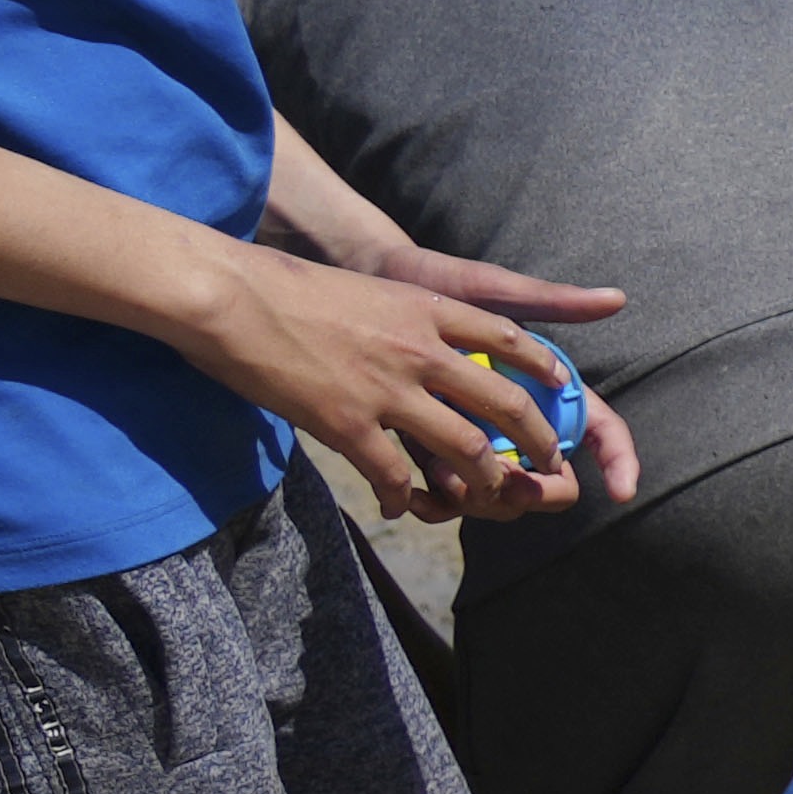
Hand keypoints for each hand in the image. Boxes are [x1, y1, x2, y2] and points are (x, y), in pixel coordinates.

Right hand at [179, 245, 620, 523]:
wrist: (230, 294)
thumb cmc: (287, 287)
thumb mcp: (369, 290)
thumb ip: (405, 315)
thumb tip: (424, 336)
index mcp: (426, 308)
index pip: (507, 336)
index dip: (541, 367)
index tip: (562, 387)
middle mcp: (419, 349)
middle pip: (504, 402)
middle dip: (537, 440)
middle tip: (549, 465)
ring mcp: (387, 389)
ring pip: (464, 448)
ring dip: (485, 480)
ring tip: (488, 496)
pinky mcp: (347, 423)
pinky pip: (391, 475)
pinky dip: (400, 497)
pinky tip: (397, 506)